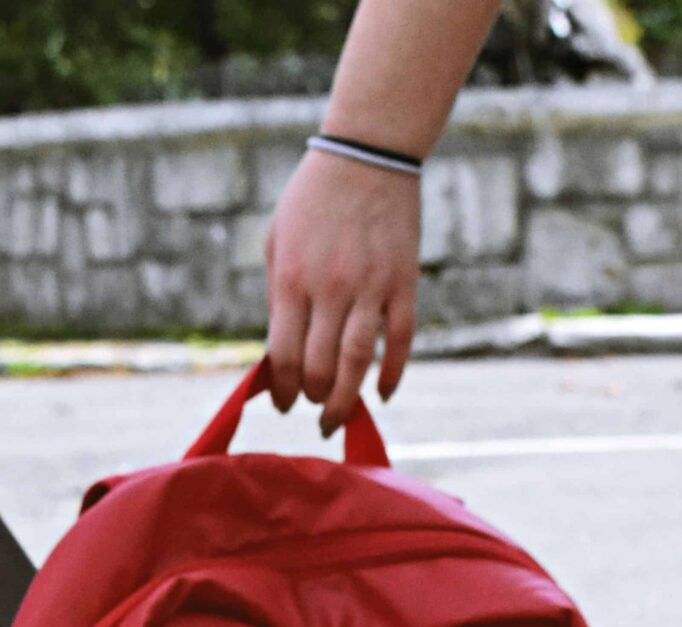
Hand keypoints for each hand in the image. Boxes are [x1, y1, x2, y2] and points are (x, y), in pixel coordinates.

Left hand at [264, 148, 421, 433]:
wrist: (367, 154)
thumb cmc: (312, 200)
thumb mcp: (278, 242)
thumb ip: (279, 296)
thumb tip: (281, 352)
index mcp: (292, 279)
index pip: (284, 356)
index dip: (282, 390)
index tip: (284, 403)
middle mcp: (331, 289)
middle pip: (321, 368)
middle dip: (314, 400)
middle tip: (314, 410)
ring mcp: (371, 287)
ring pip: (359, 362)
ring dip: (348, 400)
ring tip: (339, 418)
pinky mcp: (404, 282)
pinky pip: (400, 340)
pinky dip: (393, 373)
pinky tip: (383, 393)